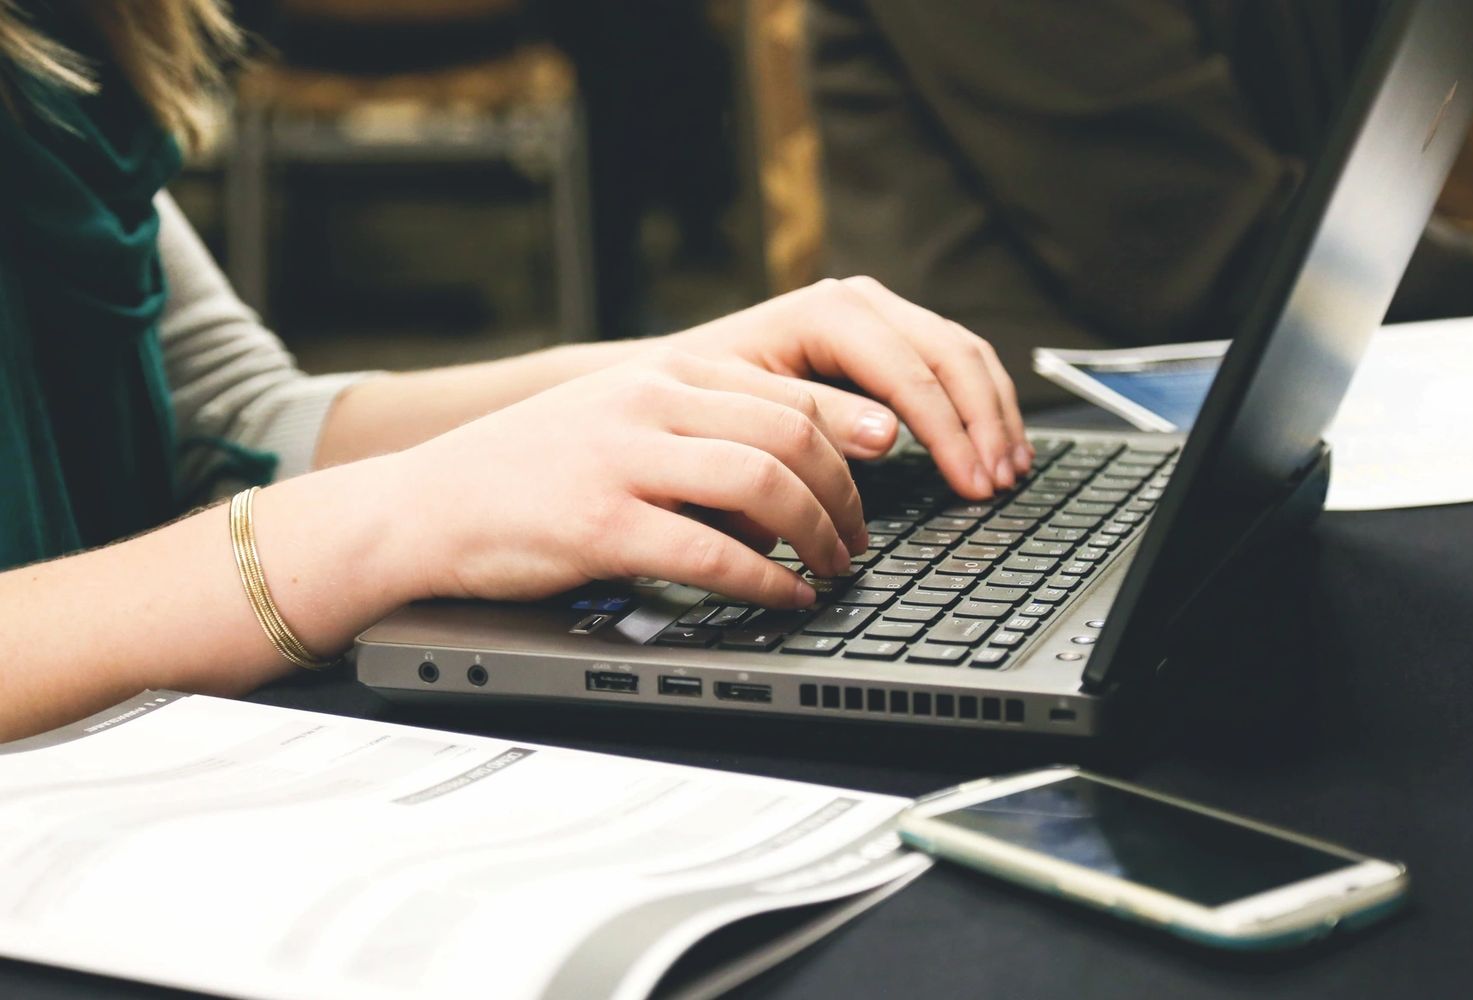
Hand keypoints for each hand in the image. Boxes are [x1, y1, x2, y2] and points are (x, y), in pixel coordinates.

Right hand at [389, 349, 869, 608]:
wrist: (424, 505)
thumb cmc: (526, 473)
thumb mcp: (615, 421)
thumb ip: (693, 432)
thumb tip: (785, 480)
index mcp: (660, 374)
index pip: (786, 392)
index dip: (849, 436)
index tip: (883, 470)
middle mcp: (648, 402)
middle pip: (790, 434)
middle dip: (845, 493)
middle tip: (859, 539)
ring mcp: (623, 459)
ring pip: (763, 482)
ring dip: (817, 533)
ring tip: (833, 569)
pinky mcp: (600, 523)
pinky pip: (711, 552)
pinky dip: (765, 579)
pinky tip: (785, 597)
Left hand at [661, 276, 1030, 498]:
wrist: (672, 379)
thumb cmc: (700, 400)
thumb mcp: (749, 412)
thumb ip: (818, 421)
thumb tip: (889, 436)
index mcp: (827, 313)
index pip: (911, 372)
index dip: (950, 433)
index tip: (973, 483)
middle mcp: (860, 302)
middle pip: (951, 355)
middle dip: (983, 423)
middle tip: (999, 484)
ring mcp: (878, 314)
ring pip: (963, 354)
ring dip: (994, 414)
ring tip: (1010, 471)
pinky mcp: (886, 336)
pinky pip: (953, 362)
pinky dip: (981, 404)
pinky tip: (994, 444)